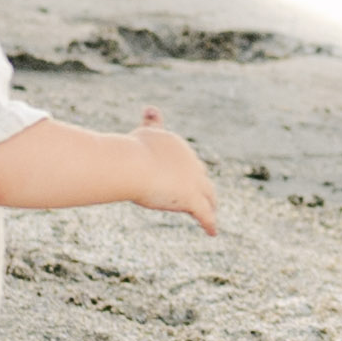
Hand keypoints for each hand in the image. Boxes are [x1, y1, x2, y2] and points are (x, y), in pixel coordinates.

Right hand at [127, 114, 220, 235]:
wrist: (134, 164)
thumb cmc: (129, 151)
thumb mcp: (141, 132)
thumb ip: (150, 123)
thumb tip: (152, 109)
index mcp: (175, 145)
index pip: (183, 156)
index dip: (185, 166)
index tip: (187, 173)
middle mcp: (189, 160)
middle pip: (200, 174)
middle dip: (201, 184)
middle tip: (202, 194)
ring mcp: (193, 180)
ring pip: (208, 194)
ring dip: (210, 204)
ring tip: (211, 212)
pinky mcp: (192, 199)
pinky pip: (205, 214)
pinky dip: (209, 223)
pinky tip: (212, 232)